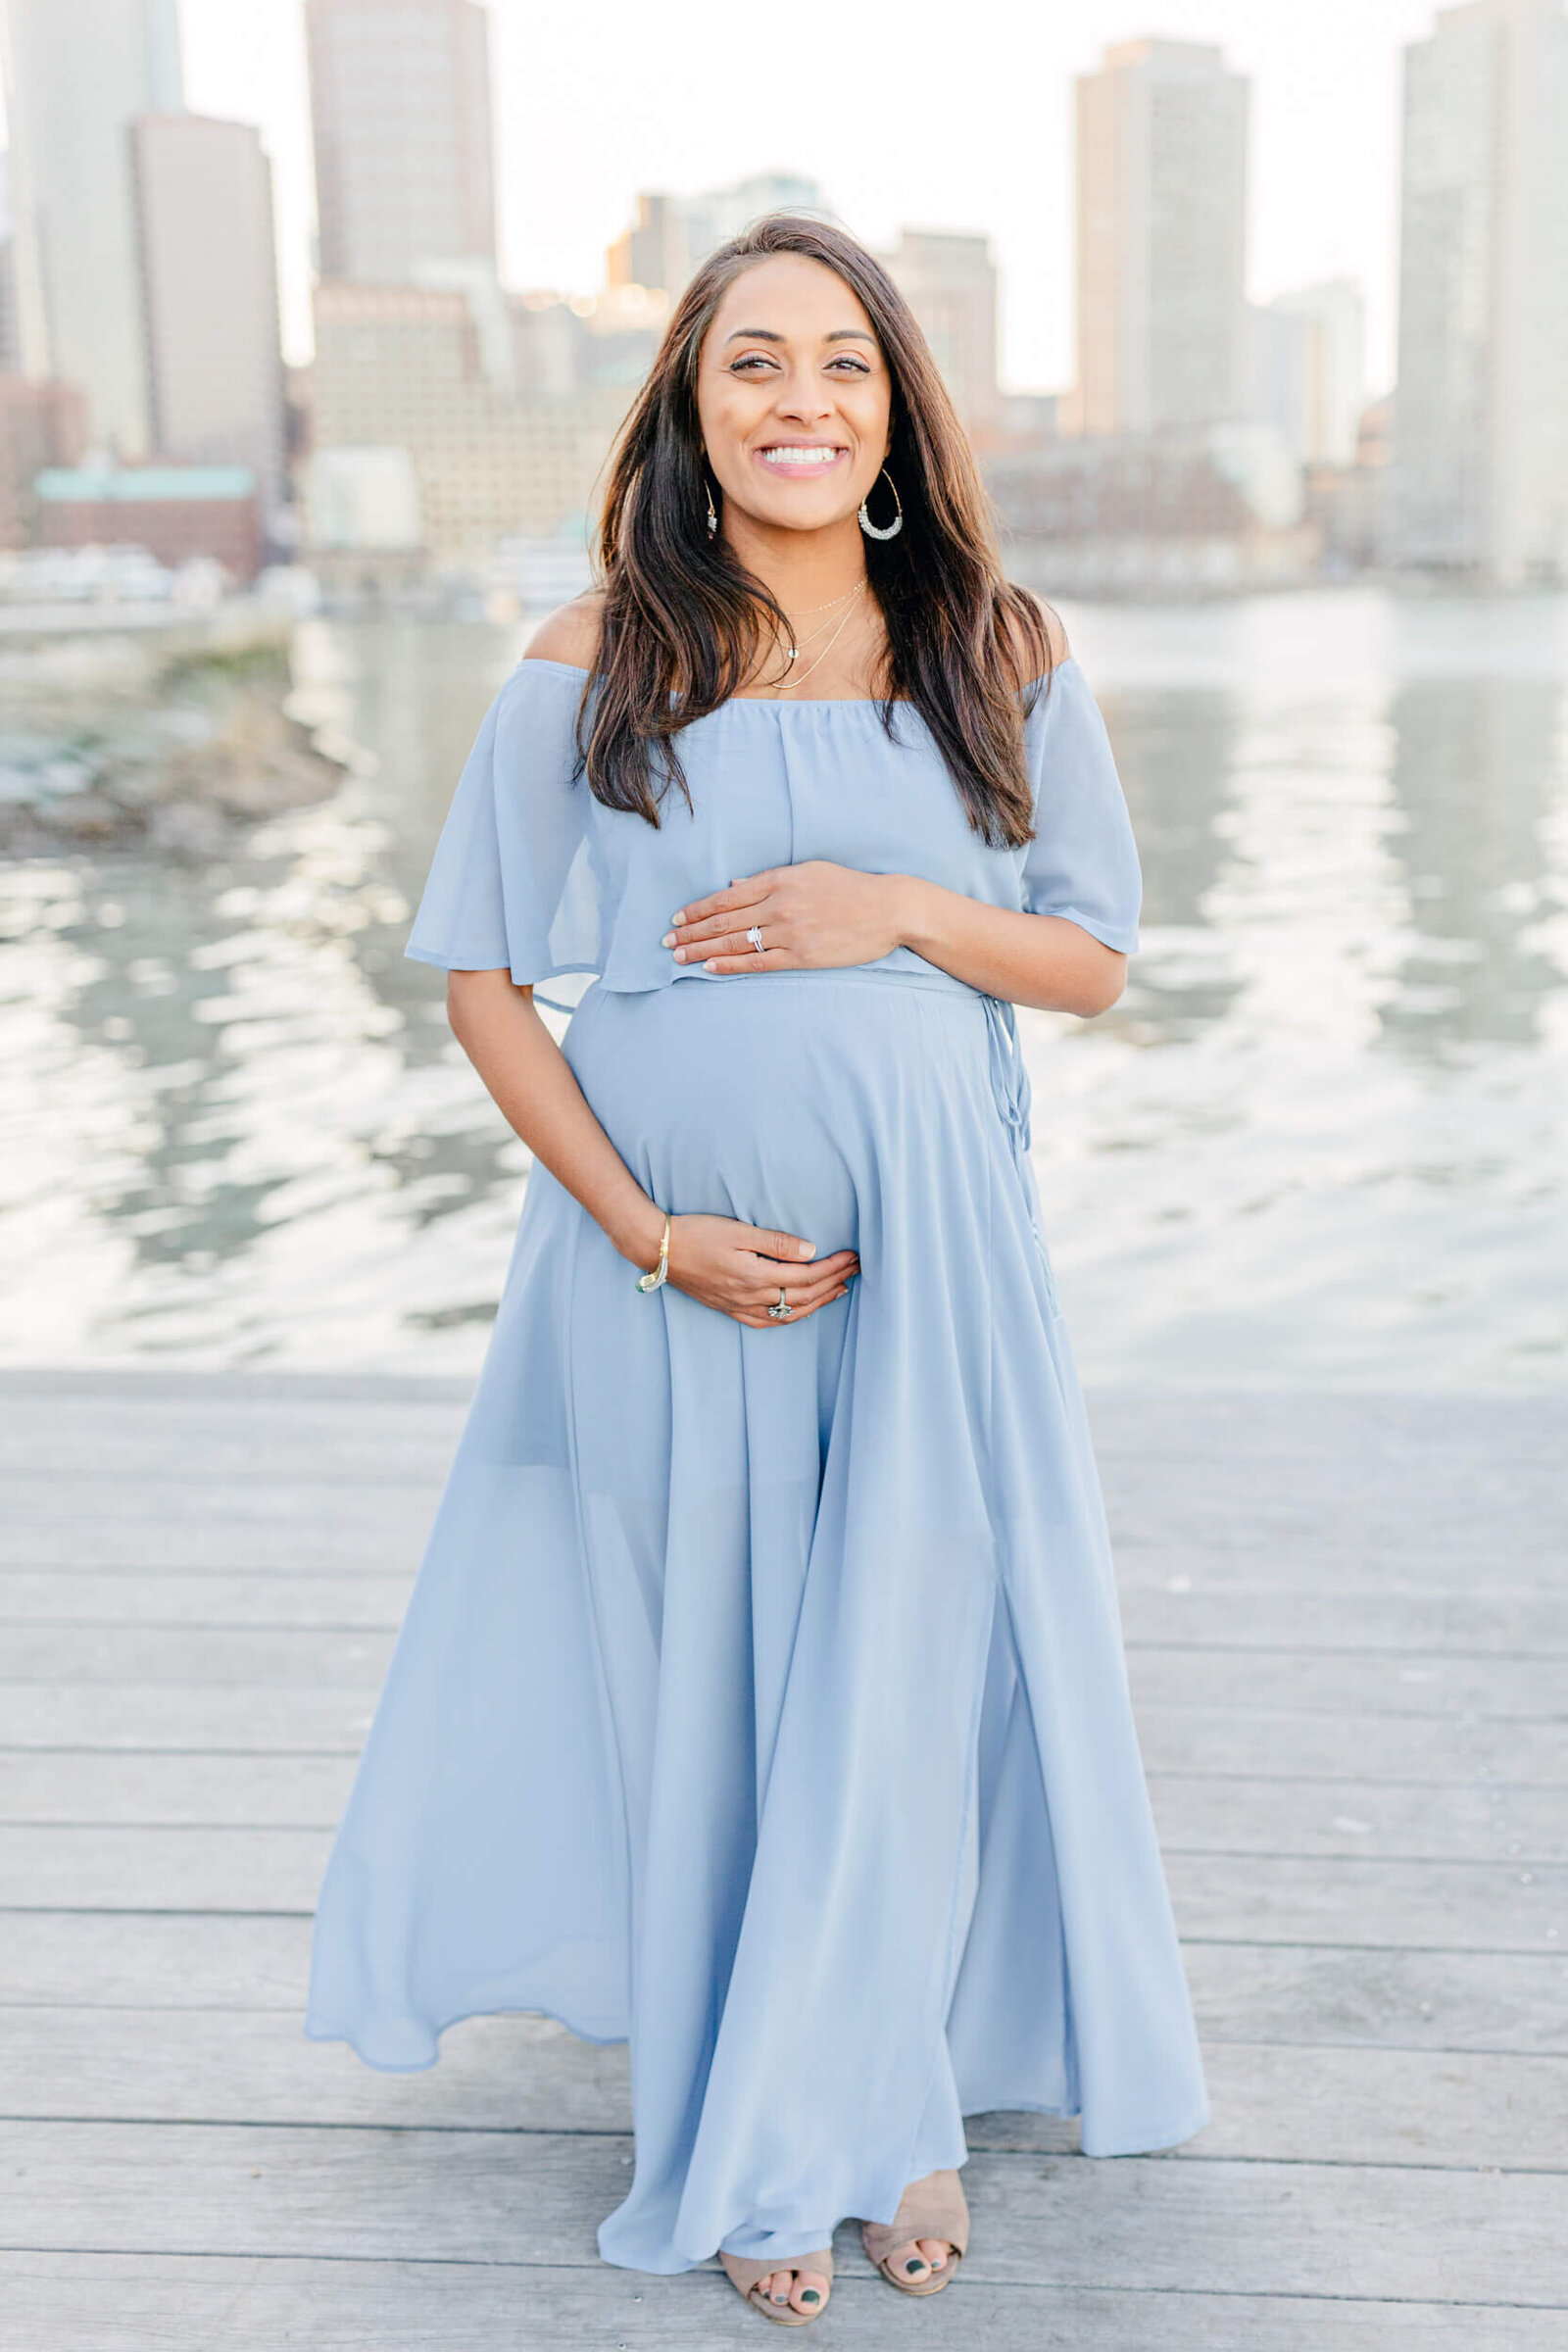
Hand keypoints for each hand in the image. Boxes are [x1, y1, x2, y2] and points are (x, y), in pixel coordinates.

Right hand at [661, 1213, 858, 1327]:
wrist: (658, 1249)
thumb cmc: (696, 1233)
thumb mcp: (738, 1231)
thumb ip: (776, 1243)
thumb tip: (811, 1252)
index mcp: (755, 1276)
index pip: (806, 1276)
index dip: (833, 1268)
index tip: (852, 1257)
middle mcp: (750, 1297)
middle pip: (803, 1296)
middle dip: (833, 1283)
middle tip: (855, 1270)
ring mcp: (739, 1307)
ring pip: (788, 1313)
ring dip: (818, 1303)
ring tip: (839, 1290)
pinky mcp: (729, 1309)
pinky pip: (766, 1322)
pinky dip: (790, 1317)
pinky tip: (801, 1310)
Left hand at [663, 863, 908, 974]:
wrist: (889, 909)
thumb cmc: (851, 888)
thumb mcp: (810, 872)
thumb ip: (771, 879)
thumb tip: (736, 883)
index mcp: (780, 880)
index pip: (727, 896)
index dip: (698, 908)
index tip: (678, 916)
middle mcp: (779, 905)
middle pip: (724, 920)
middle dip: (691, 931)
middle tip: (667, 940)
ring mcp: (789, 932)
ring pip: (735, 941)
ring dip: (702, 949)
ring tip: (678, 955)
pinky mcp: (801, 956)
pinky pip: (757, 962)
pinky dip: (729, 964)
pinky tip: (709, 967)